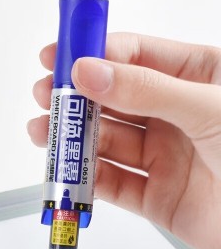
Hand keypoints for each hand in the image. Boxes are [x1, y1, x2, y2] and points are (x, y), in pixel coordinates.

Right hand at [28, 32, 220, 248]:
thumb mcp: (208, 108)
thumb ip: (147, 88)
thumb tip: (91, 71)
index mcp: (196, 81)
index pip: (135, 56)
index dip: (95, 53)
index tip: (60, 56)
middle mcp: (174, 117)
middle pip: (113, 101)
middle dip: (76, 99)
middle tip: (47, 96)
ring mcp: (162, 157)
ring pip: (107, 143)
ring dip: (73, 139)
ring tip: (43, 133)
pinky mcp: (153, 195)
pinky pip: (113, 184)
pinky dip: (88, 180)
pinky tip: (68, 172)